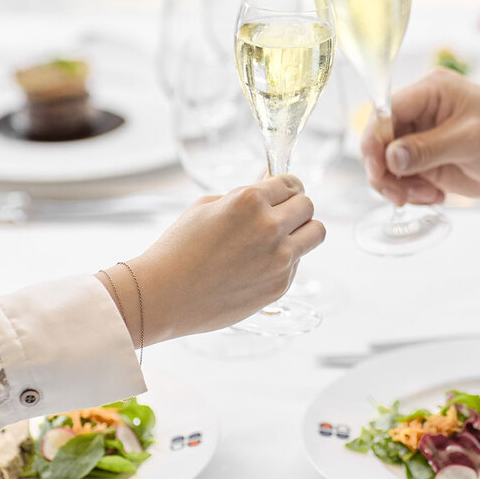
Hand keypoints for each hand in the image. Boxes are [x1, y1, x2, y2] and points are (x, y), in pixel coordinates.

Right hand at [117, 175, 323, 341]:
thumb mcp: (206, 206)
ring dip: (302, 231)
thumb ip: (244, 194)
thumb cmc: (178, 248)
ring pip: (316, 233)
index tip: (279, 194)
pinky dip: (287, 260)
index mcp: (250, 201)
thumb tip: (269, 185)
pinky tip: (259, 264)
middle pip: (308, 205)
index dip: (284, 187)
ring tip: (281, 238)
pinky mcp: (280, 285)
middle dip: (295, 207)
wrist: (163, 296)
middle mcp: (270, 227)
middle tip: (279, 215)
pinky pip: (298, 263)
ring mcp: (279, 259)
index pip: (291, 182)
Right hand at [361, 68, 479, 205]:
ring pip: (388, 164)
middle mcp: (422, 113)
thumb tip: (390, 157)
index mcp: (431, 92)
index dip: (374, 140)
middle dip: (384, 170)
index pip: (386, 111)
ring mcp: (424, 139)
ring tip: (427, 198)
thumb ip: (429, 148)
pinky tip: (436, 198)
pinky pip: (404, 179)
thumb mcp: (473, 142)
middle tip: (399, 196)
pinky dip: (412, 193)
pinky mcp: (429, 162)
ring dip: (399, 186)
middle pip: (380, 140)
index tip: (378, 170)